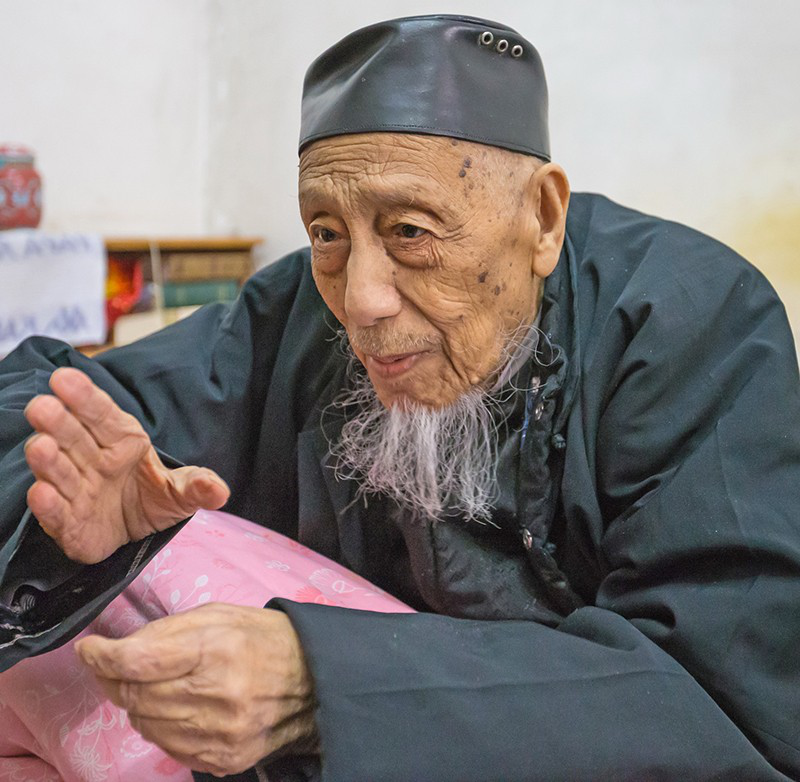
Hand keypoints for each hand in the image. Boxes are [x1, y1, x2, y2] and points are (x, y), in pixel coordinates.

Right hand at [23, 367, 229, 562]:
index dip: (84, 396)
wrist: (133, 534)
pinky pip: (54, 511)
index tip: (65, 377)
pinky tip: (42, 493)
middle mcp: (92, 459)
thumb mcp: (181, 492)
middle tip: (42, 405)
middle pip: (72, 435)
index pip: (101, 413)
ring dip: (47, 459)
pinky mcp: (66, 523)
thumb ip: (198, 486)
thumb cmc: (153, 498)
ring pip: (57, 469)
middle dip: (57, 420)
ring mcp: (76, 489)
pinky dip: (47, 504)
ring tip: (41, 446)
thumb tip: (220, 490)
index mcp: (121, 439)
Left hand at [75, 604, 318, 775]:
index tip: (90, 649)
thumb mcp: (219, 615)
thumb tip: (117, 649)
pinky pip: (167, 747)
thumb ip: (167, 631)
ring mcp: (220, 734)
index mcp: (218, 649)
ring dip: (138, 703)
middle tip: (116, 664)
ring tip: (155, 683)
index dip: (104, 656)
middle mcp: (218, 695)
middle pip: (136, 695)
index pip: (139, 661)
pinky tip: (176, 707)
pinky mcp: (223, 759)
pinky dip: (160, 725)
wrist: (314, 679)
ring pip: (145, 724)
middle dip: (117, 677)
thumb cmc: (263, 638)